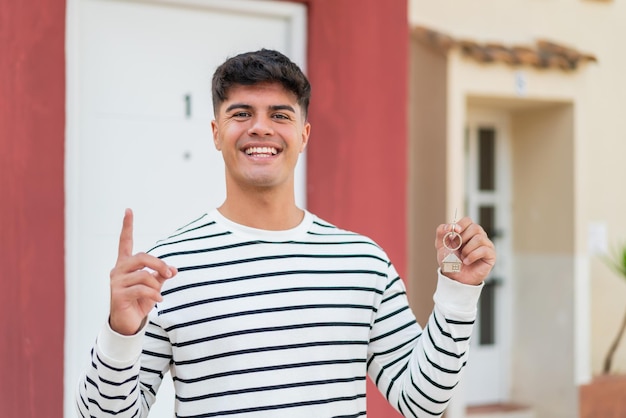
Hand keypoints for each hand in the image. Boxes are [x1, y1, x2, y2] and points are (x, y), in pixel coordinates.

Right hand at [109, 208, 176, 334]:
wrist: (128, 324)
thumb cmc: (139, 302)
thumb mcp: (153, 286)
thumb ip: (160, 275)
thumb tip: (173, 270)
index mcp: (125, 265)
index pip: (125, 242)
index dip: (126, 226)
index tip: (128, 210)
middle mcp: (118, 270)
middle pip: (141, 257)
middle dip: (158, 263)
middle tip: (170, 273)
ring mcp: (116, 283)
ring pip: (143, 275)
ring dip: (156, 283)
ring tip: (160, 293)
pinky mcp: (118, 295)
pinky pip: (141, 289)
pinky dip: (154, 294)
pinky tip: (158, 301)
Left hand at [435, 217, 495, 285]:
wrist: (454, 278)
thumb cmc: (449, 261)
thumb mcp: (440, 245)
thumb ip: (441, 231)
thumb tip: (450, 225)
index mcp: (467, 232)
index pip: (467, 220)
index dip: (461, 225)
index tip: (454, 234)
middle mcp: (478, 236)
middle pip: (475, 227)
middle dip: (462, 239)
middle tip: (458, 249)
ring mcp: (486, 245)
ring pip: (479, 238)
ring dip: (467, 249)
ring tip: (463, 258)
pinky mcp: (491, 255)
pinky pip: (484, 249)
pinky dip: (472, 256)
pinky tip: (467, 262)